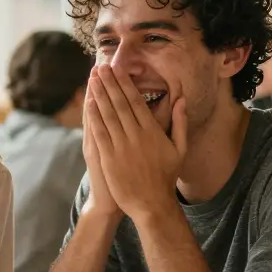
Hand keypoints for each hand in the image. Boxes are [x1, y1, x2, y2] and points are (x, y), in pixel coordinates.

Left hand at [88, 65, 186, 221]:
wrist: (152, 204)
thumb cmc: (166, 177)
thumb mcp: (180, 149)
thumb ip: (180, 123)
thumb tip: (182, 100)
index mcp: (153, 131)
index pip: (136, 101)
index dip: (125, 83)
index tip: (118, 69)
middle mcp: (137, 135)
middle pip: (120, 103)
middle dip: (110, 83)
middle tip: (100, 67)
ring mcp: (122, 146)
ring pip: (108, 114)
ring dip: (99, 94)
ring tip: (93, 79)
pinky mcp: (109, 158)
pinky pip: (100, 132)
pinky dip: (94, 116)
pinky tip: (89, 102)